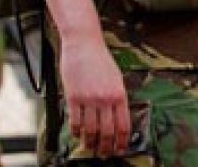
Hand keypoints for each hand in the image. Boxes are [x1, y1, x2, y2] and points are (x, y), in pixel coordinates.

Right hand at [59, 32, 129, 157]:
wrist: (84, 44)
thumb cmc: (100, 60)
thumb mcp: (116, 78)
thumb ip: (117, 98)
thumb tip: (117, 118)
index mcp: (120, 94)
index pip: (123, 124)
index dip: (122, 141)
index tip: (120, 149)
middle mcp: (106, 99)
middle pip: (107, 131)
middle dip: (106, 146)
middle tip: (104, 153)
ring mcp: (89, 99)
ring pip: (90, 129)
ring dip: (90, 142)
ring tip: (89, 148)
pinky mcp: (73, 97)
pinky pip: (75, 121)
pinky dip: (76, 132)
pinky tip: (77, 135)